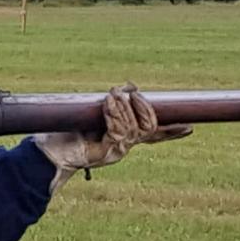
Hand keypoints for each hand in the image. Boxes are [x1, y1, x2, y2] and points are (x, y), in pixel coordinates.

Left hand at [35, 83, 189, 184]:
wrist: (48, 148)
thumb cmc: (68, 129)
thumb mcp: (96, 109)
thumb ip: (116, 101)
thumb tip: (131, 87)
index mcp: (125, 136)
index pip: (154, 135)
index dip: (173, 132)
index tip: (191, 128)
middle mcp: (125, 145)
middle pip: (150, 128)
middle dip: (143, 107)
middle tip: (128, 94)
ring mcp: (117, 151)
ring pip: (136, 128)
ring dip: (124, 108)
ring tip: (110, 97)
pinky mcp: (107, 153)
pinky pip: (120, 131)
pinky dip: (115, 114)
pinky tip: (107, 105)